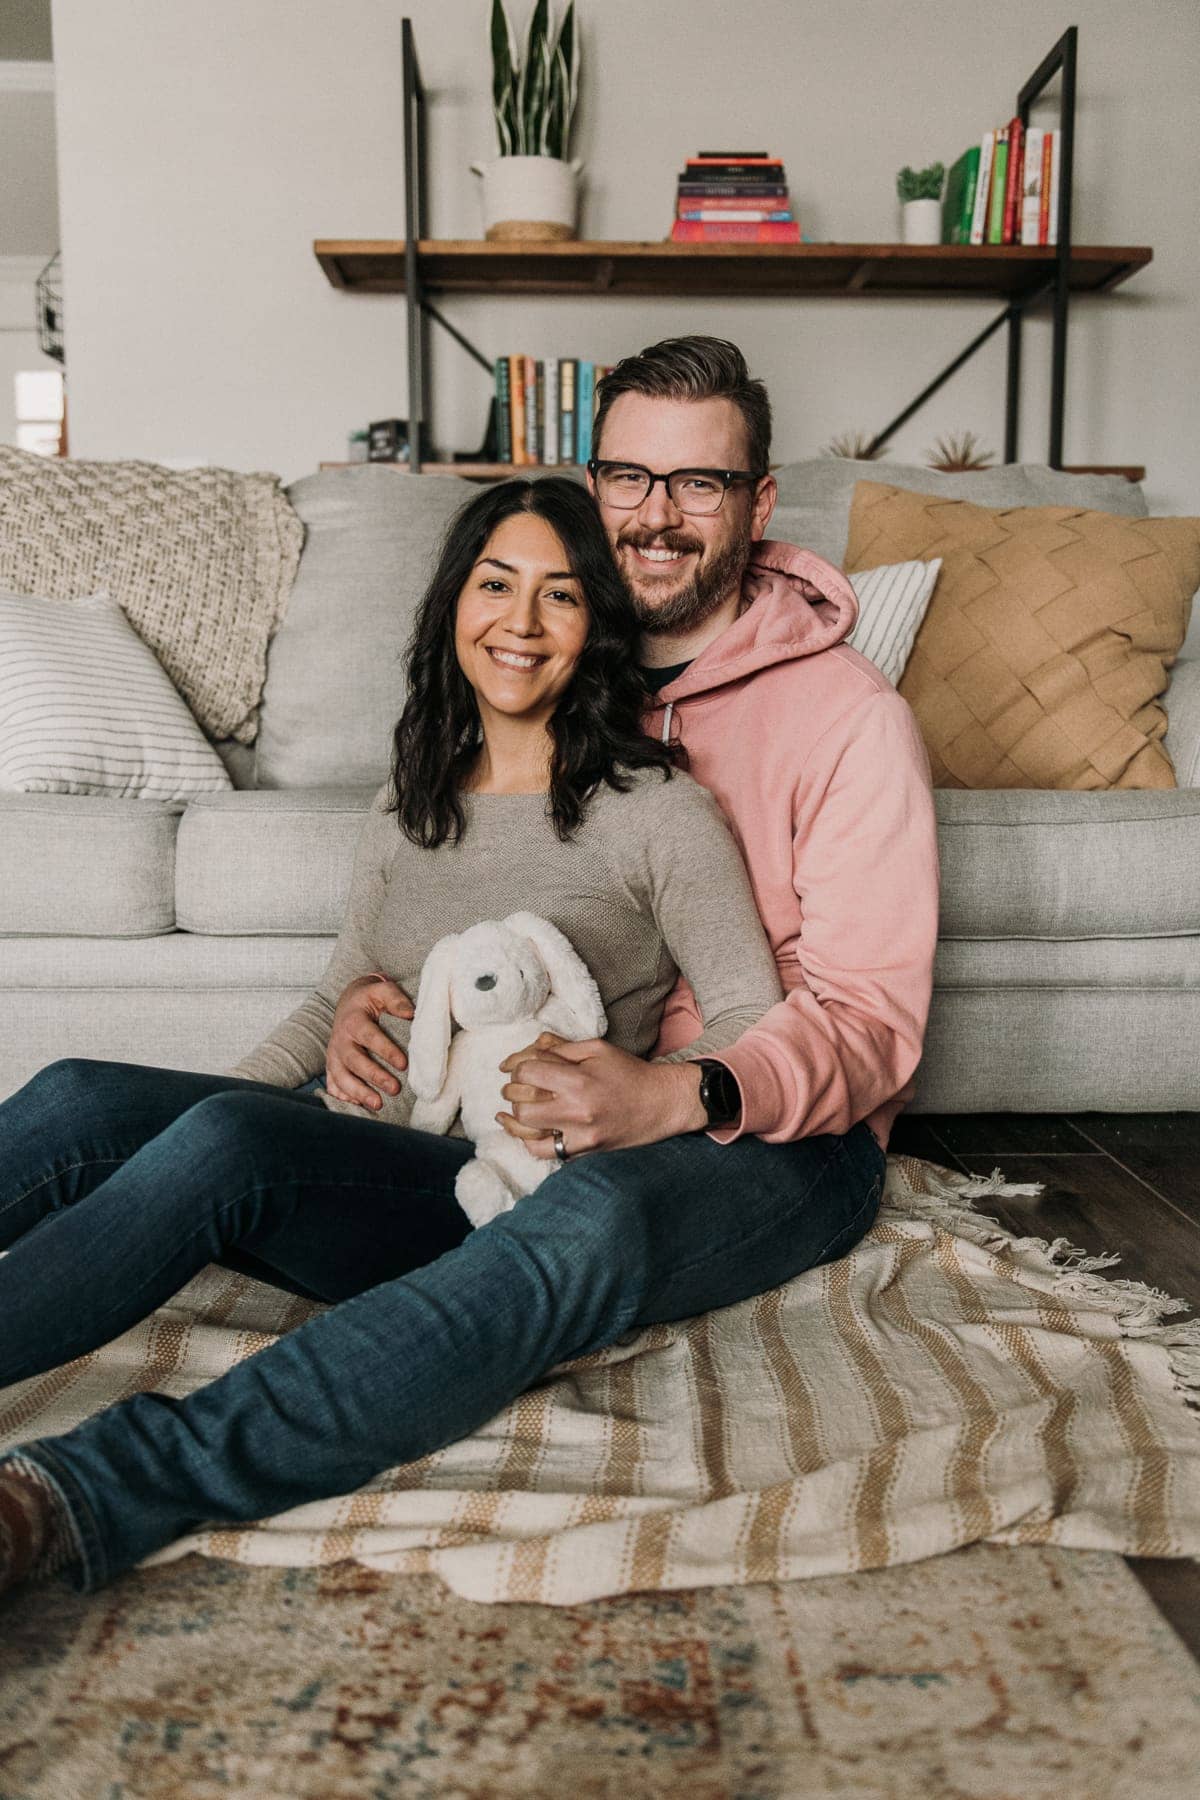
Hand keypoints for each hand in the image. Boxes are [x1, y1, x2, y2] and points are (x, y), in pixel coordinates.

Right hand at [324, 973, 413, 1111]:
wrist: (350, 1003)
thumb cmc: (370, 999)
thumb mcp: (382, 990)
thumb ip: (395, 999)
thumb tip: (410, 1013)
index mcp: (353, 1020)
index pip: (369, 1037)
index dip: (385, 1050)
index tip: (403, 1064)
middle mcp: (340, 1040)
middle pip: (354, 1061)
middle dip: (374, 1076)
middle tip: (395, 1089)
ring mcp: (334, 1056)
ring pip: (341, 1077)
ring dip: (358, 1092)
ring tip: (378, 1105)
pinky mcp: (332, 1066)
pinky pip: (333, 1085)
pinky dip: (343, 1098)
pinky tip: (360, 1107)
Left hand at [497, 1034, 706, 1160]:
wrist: (662, 1103)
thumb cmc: (630, 1072)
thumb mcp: (598, 1049)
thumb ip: (561, 1047)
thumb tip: (531, 1047)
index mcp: (578, 1080)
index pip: (527, 1072)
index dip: (516, 1066)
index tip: (517, 1066)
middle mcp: (576, 1110)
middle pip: (521, 1102)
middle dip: (512, 1091)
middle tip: (515, 1085)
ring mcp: (579, 1135)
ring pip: (527, 1131)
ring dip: (515, 1117)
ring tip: (514, 1107)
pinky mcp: (584, 1150)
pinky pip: (545, 1152)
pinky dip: (529, 1142)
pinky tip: (526, 1131)